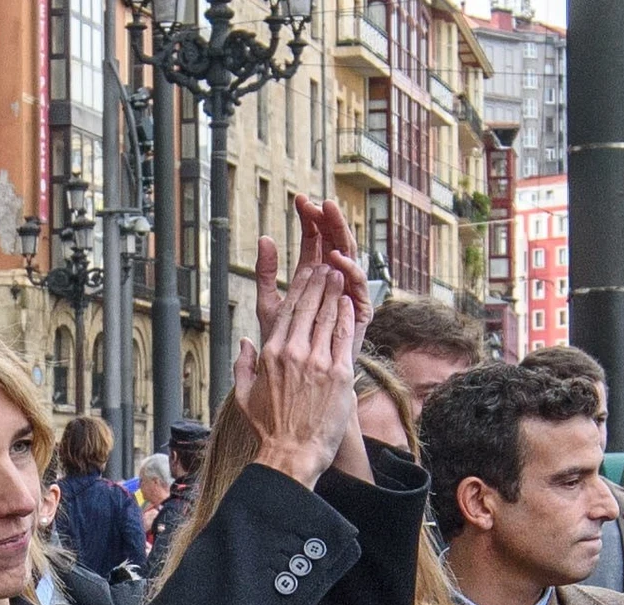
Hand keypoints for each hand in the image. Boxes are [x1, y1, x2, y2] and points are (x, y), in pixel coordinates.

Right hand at [234, 263, 360, 489]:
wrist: (292, 453)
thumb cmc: (269, 429)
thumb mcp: (244, 396)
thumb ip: (243, 365)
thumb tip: (245, 343)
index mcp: (271, 354)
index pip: (288, 311)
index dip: (300, 288)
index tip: (307, 274)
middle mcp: (293, 352)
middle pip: (309, 307)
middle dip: (319, 282)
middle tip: (327, 266)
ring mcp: (317, 361)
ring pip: (327, 316)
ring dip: (334, 293)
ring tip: (340, 276)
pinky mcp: (338, 373)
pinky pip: (344, 336)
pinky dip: (346, 316)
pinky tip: (349, 303)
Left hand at [256, 195, 370, 344]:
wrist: (298, 384)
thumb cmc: (282, 347)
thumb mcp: (268, 305)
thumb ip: (265, 274)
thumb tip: (264, 238)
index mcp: (312, 278)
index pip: (314, 241)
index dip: (309, 221)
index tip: (300, 200)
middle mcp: (333, 283)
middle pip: (334, 243)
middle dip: (327, 221)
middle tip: (319, 202)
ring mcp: (347, 297)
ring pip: (348, 258)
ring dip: (341, 235)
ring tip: (331, 215)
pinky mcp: (359, 315)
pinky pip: (358, 288)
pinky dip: (349, 271)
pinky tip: (335, 258)